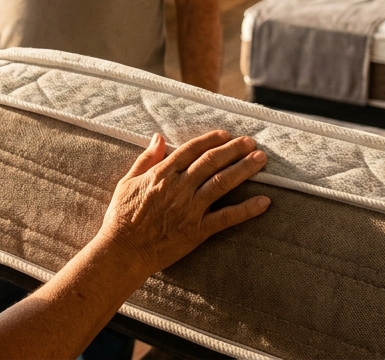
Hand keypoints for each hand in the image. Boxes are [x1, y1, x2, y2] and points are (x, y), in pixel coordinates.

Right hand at [95, 130, 268, 278]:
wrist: (122, 250)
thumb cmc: (121, 216)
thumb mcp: (127, 181)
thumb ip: (146, 158)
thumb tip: (158, 137)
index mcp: (162, 174)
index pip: (191, 150)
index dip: (210, 140)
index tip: (226, 134)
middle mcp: (179, 188)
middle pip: (211, 162)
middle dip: (233, 150)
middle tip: (251, 142)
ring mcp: (190, 209)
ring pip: (222, 183)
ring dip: (243, 170)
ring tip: (260, 160)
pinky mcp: (197, 231)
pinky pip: (226, 218)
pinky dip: (246, 209)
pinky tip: (263, 201)